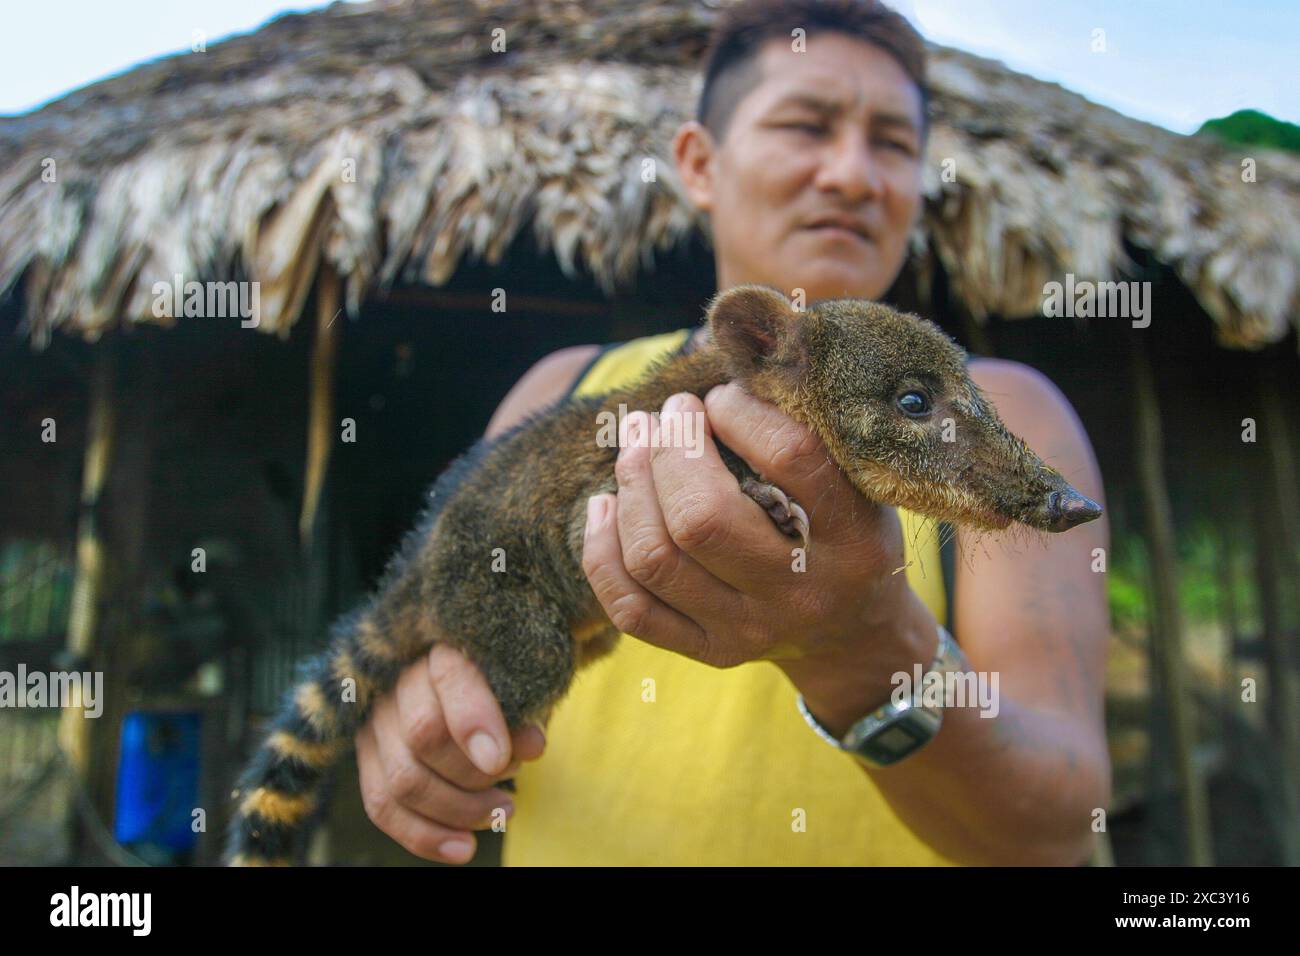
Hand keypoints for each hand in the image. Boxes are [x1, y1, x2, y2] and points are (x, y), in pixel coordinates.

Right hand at [357, 643, 546, 863]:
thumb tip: (531, 746)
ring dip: (460, 810)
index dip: (476, 720)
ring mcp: (375, 721)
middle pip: (424, 736)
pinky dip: (425, 837)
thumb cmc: (498, 682)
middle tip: (513, 780)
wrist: (465, 683)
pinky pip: (382, 808)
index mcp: (441, 647)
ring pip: (403, 781)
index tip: (511, 757)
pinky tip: (464, 850)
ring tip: (502, 811)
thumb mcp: (517, 686)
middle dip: (476, 773)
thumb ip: (524, 710)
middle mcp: (397, 680)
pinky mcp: (365, 758)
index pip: (450, 678)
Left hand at [581, 384, 931, 685]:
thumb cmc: (847, 533)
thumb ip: (803, 429)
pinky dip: (603, 551)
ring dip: (631, 489)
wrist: (855, 634)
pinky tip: (604, 506)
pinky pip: (632, 609)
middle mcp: (800, 592)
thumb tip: (730, 357)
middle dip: (669, 451)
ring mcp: (749, 629)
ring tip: (634, 447)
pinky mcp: (710, 652)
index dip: (741, 413)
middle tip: (668, 415)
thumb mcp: (856, 481)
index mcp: (853, 538)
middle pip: (701, 518)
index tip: (721, 399)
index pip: (790, 459)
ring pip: (656, 559)